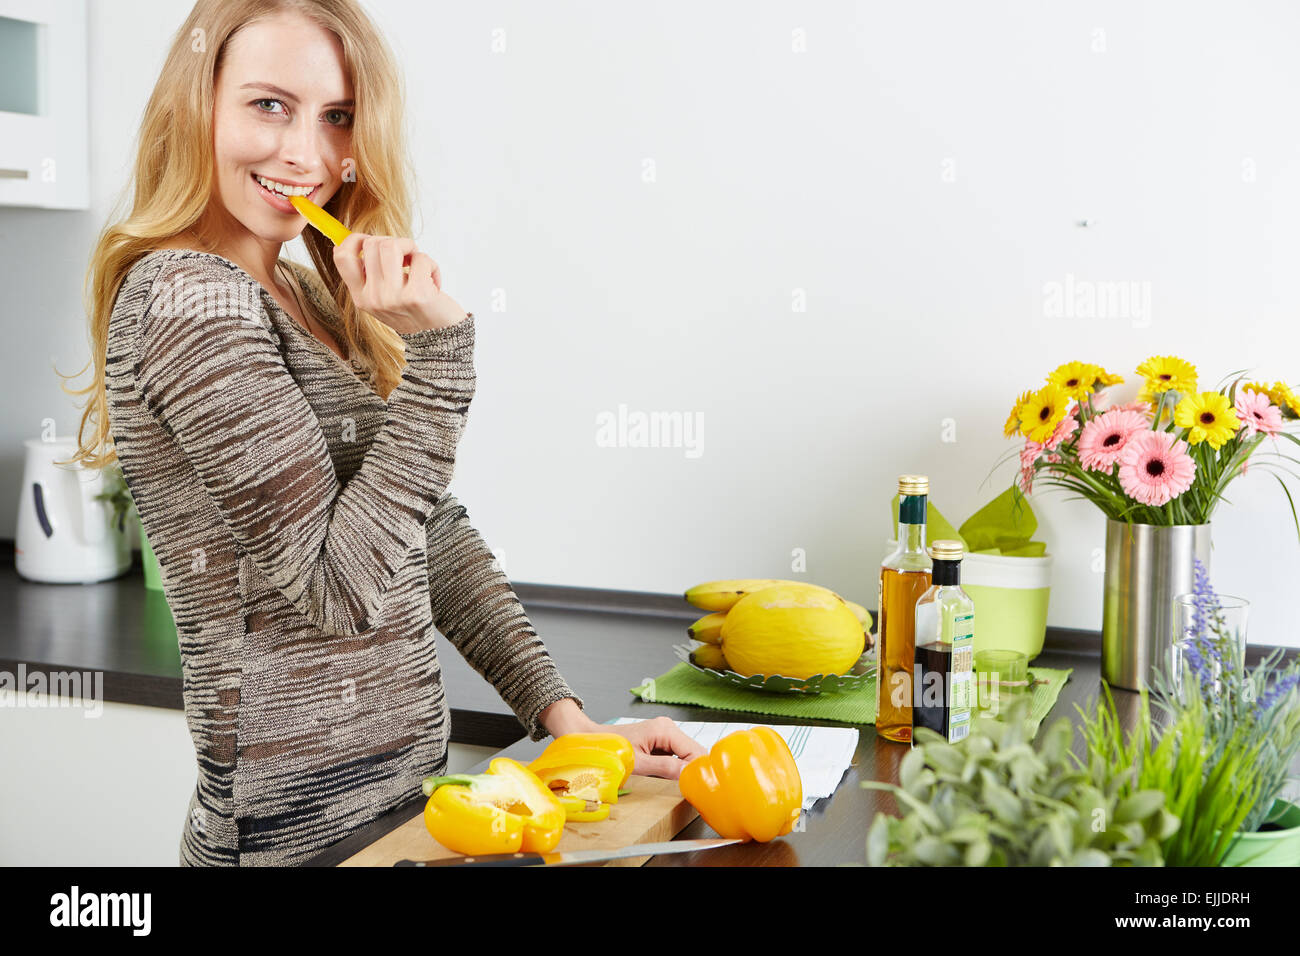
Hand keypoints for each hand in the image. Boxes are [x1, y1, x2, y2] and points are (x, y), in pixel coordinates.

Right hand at [332, 232, 468, 333]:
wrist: (438, 340)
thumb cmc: (413, 312)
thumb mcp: (383, 298)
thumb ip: (371, 275)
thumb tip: (364, 241)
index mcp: (361, 297)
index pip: (342, 257)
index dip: (355, 239)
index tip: (372, 241)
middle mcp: (373, 298)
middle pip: (373, 244)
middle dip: (395, 243)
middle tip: (407, 259)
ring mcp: (393, 298)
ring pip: (392, 245)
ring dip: (410, 248)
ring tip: (417, 263)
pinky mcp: (417, 295)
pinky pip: (421, 258)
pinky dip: (432, 266)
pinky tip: (433, 282)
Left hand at [608, 715, 708, 779]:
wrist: (594, 740)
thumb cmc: (611, 749)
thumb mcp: (639, 763)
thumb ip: (665, 767)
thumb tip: (688, 773)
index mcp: (665, 729)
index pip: (694, 750)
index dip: (697, 769)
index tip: (696, 786)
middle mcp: (668, 727)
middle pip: (693, 751)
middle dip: (692, 769)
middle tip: (688, 788)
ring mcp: (666, 733)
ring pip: (686, 754)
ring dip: (684, 768)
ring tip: (677, 782)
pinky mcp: (661, 740)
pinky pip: (677, 754)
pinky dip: (676, 766)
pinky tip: (667, 774)